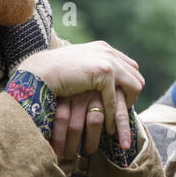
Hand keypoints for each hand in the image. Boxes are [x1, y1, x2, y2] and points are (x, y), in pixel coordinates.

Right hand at [17, 42, 143, 151]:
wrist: (40, 73)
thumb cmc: (52, 74)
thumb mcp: (78, 68)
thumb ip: (91, 70)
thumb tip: (101, 81)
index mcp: (103, 49)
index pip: (130, 66)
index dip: (129, 84)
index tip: (121, 100)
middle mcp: (108, 52)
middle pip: (136, 75)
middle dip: (132, 96)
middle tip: (122, 111)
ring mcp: (107, 60)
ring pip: (134, 86)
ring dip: (127, 105)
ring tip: (118, 120)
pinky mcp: (103, 72)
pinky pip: (115, 98)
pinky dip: (112, 115)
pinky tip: (108, 127)